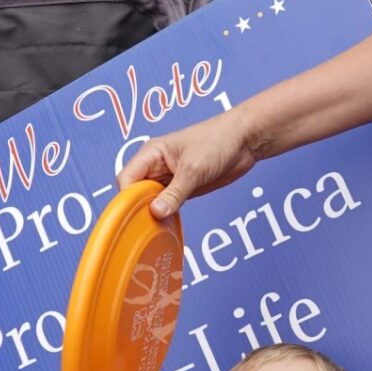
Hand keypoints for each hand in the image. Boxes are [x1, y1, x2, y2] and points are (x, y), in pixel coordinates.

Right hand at [116, 108, 258, 217]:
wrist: (245, 140)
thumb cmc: (218, 140)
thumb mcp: (194, 169)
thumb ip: (175, 193)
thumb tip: (156, 212)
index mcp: (151, 153)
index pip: (127, 178)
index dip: (126, 198)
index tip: (133, 217)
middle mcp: (155, 166)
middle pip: (135, 192)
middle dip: (138, 209)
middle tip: (145, 228)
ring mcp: (168, 178)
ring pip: (150, 200)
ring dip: (152, 214)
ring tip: (154, 231)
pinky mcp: (182, 188)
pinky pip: (166, 205)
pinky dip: (165, 215)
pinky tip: (167, 227)